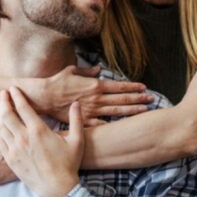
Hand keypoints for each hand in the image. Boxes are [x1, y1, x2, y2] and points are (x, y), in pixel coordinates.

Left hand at [0, 86, 82, 196]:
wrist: (56, 188)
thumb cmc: (68, 165)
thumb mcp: (77, 141)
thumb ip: (76, 120)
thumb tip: (77, 103)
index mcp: (38, 131)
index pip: (22, 107)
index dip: (16, 95)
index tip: (13, 88)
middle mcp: (23, 138)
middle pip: (7, 114)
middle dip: (3, 101)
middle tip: (3, 94)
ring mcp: (15, 149)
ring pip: (0, 126)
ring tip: (0, 107)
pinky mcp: (10, 159)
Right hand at [35, 65, 152, 124]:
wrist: (44, 96)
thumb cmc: (57, 82)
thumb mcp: (73, 70)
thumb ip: (87, 70)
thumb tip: (97, 68)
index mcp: (95, 85)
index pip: (119, 86)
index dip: (133, 87)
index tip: (144, 87)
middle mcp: (96, 98)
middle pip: (122, 99)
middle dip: (139, 99)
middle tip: (152, 99)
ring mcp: (92, 110)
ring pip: (117, 112)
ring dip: (132, 111)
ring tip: (145, 110)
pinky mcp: (84, 119)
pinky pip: (101, 124)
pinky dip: (113, 125)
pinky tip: (124, 127)